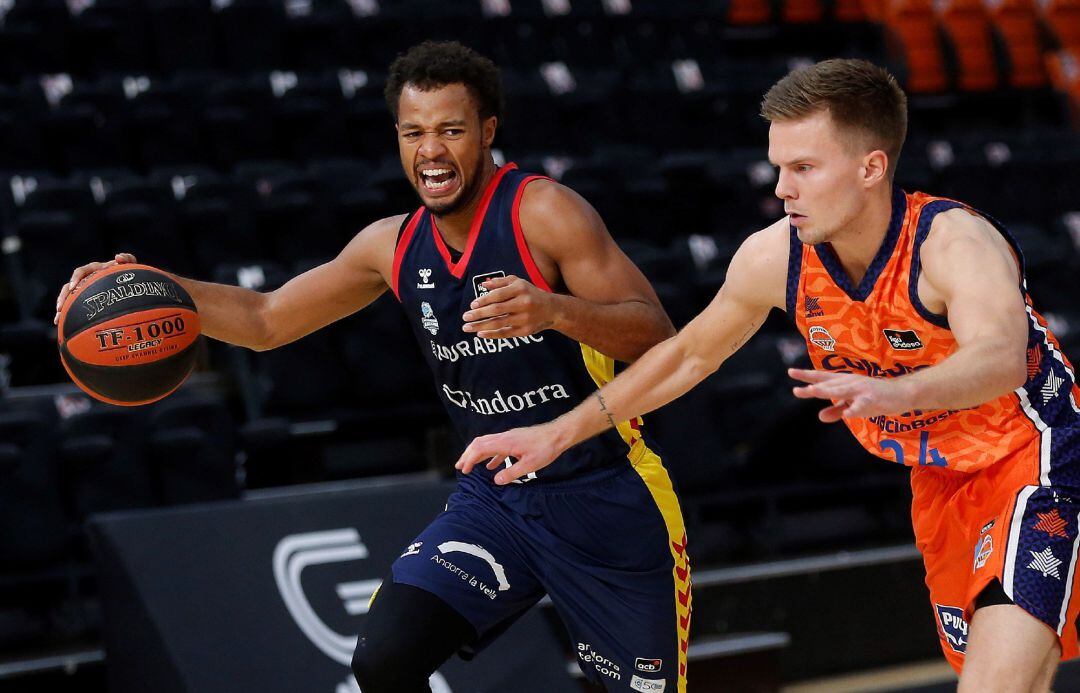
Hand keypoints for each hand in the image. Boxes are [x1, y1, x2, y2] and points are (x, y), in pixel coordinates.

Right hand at [54, 253, 136, 324]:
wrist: (132, 284)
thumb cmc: (130, 273)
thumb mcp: (130, 265)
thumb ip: (127, 258)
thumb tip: (117, 257)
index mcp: (94, 270)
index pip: (81, 272)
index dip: (75, 278)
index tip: (73, 287)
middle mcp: (87, 280)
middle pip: (69, 287)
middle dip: (63, 297)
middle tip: (60, 308)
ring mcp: (85, 290)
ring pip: (69, 298)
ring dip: (62, 308)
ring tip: (58, 319)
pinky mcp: (86, 300)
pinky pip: (74, 307)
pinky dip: (68, 315)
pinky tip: (62, 324)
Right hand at [455, 422, 566, 484]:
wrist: (557, 434)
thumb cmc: (545, 448)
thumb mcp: (530, 465)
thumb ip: (512, 473)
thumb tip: (496, 480)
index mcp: (505, 442)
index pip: (480, 448)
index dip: (469, 459)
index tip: (464, 470)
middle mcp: (504, 437)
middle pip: (479, 443)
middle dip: (468, 455)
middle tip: (459, 467)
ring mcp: (509, 437)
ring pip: (487, 443)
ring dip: (477, 454)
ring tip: (470, 466)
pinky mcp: (515, 439)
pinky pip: (497, 447)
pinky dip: (490, 456)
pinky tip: (491, 466)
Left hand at [462, 274, 560, 337]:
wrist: (553, 309)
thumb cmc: (531, 294)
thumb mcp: (519, 283)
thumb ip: (500, 282)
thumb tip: (482, 285)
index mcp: (520, 289)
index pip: (498, 295)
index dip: (484, 300)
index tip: (472, 305)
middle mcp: (523, 303)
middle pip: (497, 310)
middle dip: (478, 314)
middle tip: (465, 317)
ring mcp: (525, 318)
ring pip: (499, 323)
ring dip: (481, 326)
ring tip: (468, 327)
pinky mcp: (526, 331)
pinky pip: (506, 334)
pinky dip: (492, 335)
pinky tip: (481, 334)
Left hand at [789, 368, 913, 421]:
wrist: (902, 394)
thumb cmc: (875, 398)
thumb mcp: (853, 405)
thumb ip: (837, 410)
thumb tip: (820, 416)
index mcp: (844, 382)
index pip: (822, 378)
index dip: (807, 375)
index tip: (790, 372)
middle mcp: (850, 383)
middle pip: (829, 384)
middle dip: (813, 386)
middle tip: (798, 389)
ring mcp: (862, 390)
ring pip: (842, 390)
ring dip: (827, 391)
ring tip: (813, 392)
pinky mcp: (873, 398)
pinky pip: (862, 405)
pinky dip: (854, 409)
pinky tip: (847, 414)